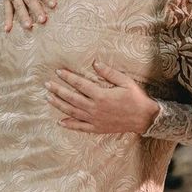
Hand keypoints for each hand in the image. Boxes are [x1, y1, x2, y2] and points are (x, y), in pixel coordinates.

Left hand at [45, 61, 159, 133]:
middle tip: (47, 84)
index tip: (58, 72)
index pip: (79, 84)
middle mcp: (95, 108)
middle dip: (58, 90)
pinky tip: (60, 121)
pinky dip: (69, 124)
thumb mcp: (125, 81)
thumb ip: (109, 73)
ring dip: (59, 105)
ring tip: (49, 98)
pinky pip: (80, 127)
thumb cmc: (136, 98)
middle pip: (71, 98)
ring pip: (72, 112)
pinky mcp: (97, 128)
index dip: (68, 77)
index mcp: (101, 95)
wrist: (144, 118)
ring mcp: (95, 119)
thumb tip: (95, 63)